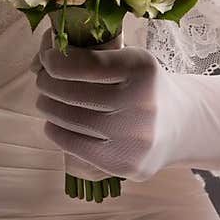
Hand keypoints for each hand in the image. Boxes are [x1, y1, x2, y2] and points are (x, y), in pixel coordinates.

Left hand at [35, 27, 193, 181]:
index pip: (85, 65)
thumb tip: (37, 62)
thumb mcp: (130, 59)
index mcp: (143, 68)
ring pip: (69, 121)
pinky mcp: (126, 164)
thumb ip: (90, 55)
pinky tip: (54, 124)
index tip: (48, 59)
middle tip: (43, 81)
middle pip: (71, 94)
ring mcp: (135, 138)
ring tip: (46, 101)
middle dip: (47, 84)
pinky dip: (57, 132)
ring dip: (48, 108)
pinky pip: (75, 147)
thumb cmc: (144, 86)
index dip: (55, 62)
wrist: (182, 124)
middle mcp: (143, 104)